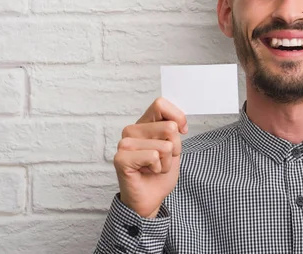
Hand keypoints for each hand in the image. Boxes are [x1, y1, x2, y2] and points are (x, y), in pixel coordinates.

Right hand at [113, 97, 186, 217]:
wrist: (150, 199)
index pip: (160, 104)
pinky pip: (154, 156)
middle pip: (169, 127)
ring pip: (165, 145)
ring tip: (154, 168)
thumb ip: (174, 129)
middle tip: (161, 160)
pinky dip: (158, 168)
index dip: (177, 117)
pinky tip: (148, 172)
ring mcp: (124, 144)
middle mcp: (131, 130)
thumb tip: (178, 122)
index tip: (181, 132)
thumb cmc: (160, 173)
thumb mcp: (173, 146)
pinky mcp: (121, 159)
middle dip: (174, 148)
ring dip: (166, 162)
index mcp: (144, 123)